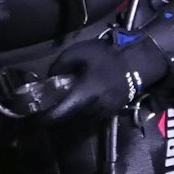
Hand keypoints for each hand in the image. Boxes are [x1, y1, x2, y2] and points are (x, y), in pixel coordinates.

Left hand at [42, 31, 170, 127]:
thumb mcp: (78, 53)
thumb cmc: (107, 56)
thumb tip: (50, 78)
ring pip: (79, 120)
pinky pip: (90, 116)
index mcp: (84, 96)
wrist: (138, 62)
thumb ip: (59, 66)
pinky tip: (80, 97)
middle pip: (67, 120)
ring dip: (69, 112)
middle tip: (47, 103)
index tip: (35, 113)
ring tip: (63, 98)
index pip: (59, 115)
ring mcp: (104, 114)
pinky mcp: (111, 113)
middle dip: (56, 113)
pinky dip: (81, 110)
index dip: (44, 117)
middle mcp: (93, 110)